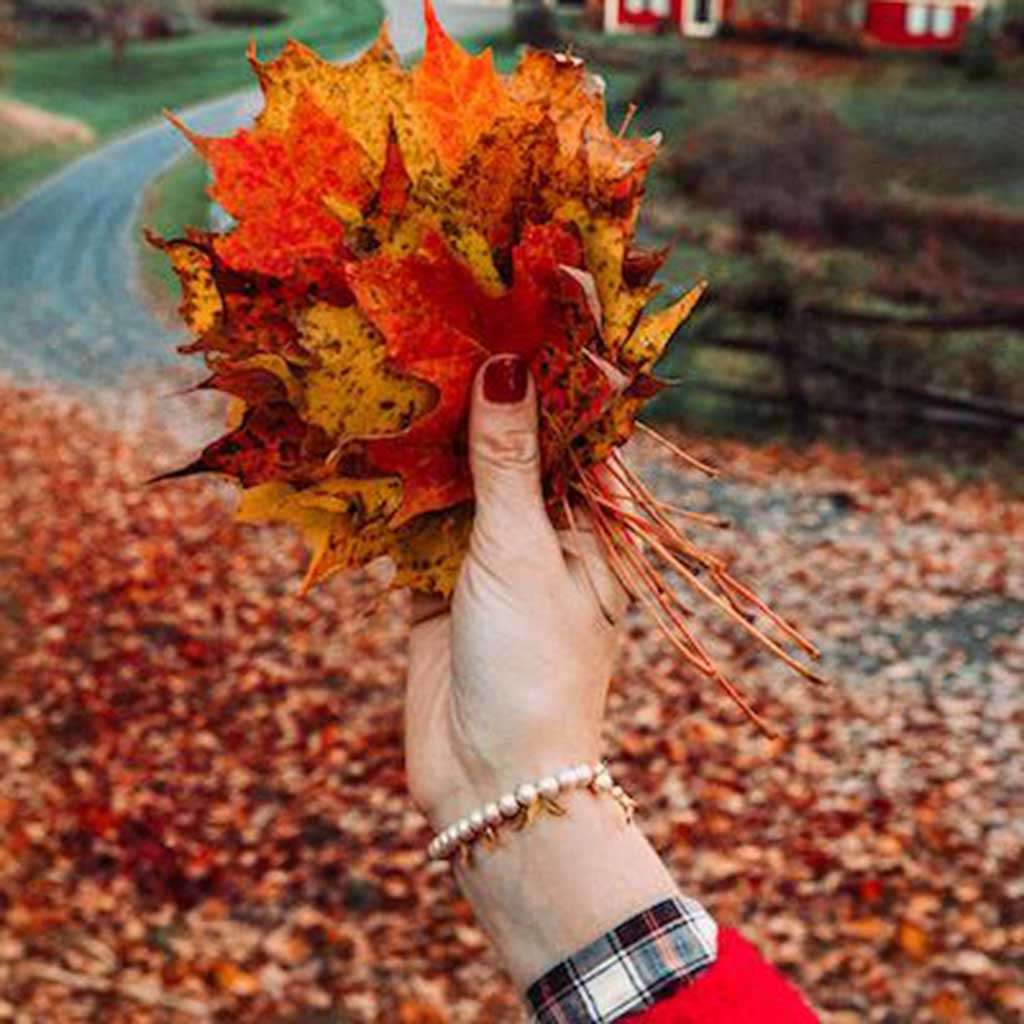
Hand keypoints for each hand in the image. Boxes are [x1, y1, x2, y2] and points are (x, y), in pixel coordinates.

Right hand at [404, 354, 628, 829]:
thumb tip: (505, 367)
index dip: (553, 375)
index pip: (577, 434)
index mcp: (593, 527)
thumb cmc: (533, 666)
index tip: (522, 307)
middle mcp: (545, 536)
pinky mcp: (438, 588)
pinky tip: (366, 439)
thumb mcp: (521, 553)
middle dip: (481, 400)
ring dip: (432, 440)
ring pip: (461, 485)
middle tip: (441, 323)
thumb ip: (506, 463)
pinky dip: (394, 491)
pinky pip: (416, 526)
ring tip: (400, 364)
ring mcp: (490, 561)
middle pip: (513, 452)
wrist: (491, 782)